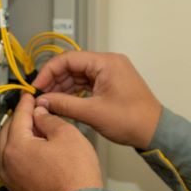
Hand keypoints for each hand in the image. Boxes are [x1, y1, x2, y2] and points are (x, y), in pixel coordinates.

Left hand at [0, 93, 102, 190]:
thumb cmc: (75, 175)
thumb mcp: (67, 134)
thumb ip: (49, 119)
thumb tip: (40, 114)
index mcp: (16, 147)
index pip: (18, 116)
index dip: (26, 103)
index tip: (29, 95)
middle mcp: (7, 165)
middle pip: (7, 133)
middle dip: (18, 119)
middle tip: (31, 110)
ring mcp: (11, 181)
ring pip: (9, 151)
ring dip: (19, 137)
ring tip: (36, 130)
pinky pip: (14, 166)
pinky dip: (21, 154)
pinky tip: (37, 151)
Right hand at [34, 51, 162, 149]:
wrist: (154, 131)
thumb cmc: (131, 120)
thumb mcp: (92, 112)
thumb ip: (64, 104)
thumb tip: (42, 100)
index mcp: (106, 62)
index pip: (69, 59)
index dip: (49, 72)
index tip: (36, 86)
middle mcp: (108, 63)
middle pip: (73, 65)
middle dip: (55, 80)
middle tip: (40, 96)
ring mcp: (110, 73)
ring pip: (78, 75)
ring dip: (63, 87)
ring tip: (49, 102)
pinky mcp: (111, 83)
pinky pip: (87, 83)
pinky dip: (74, 92)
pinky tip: (63, 103)